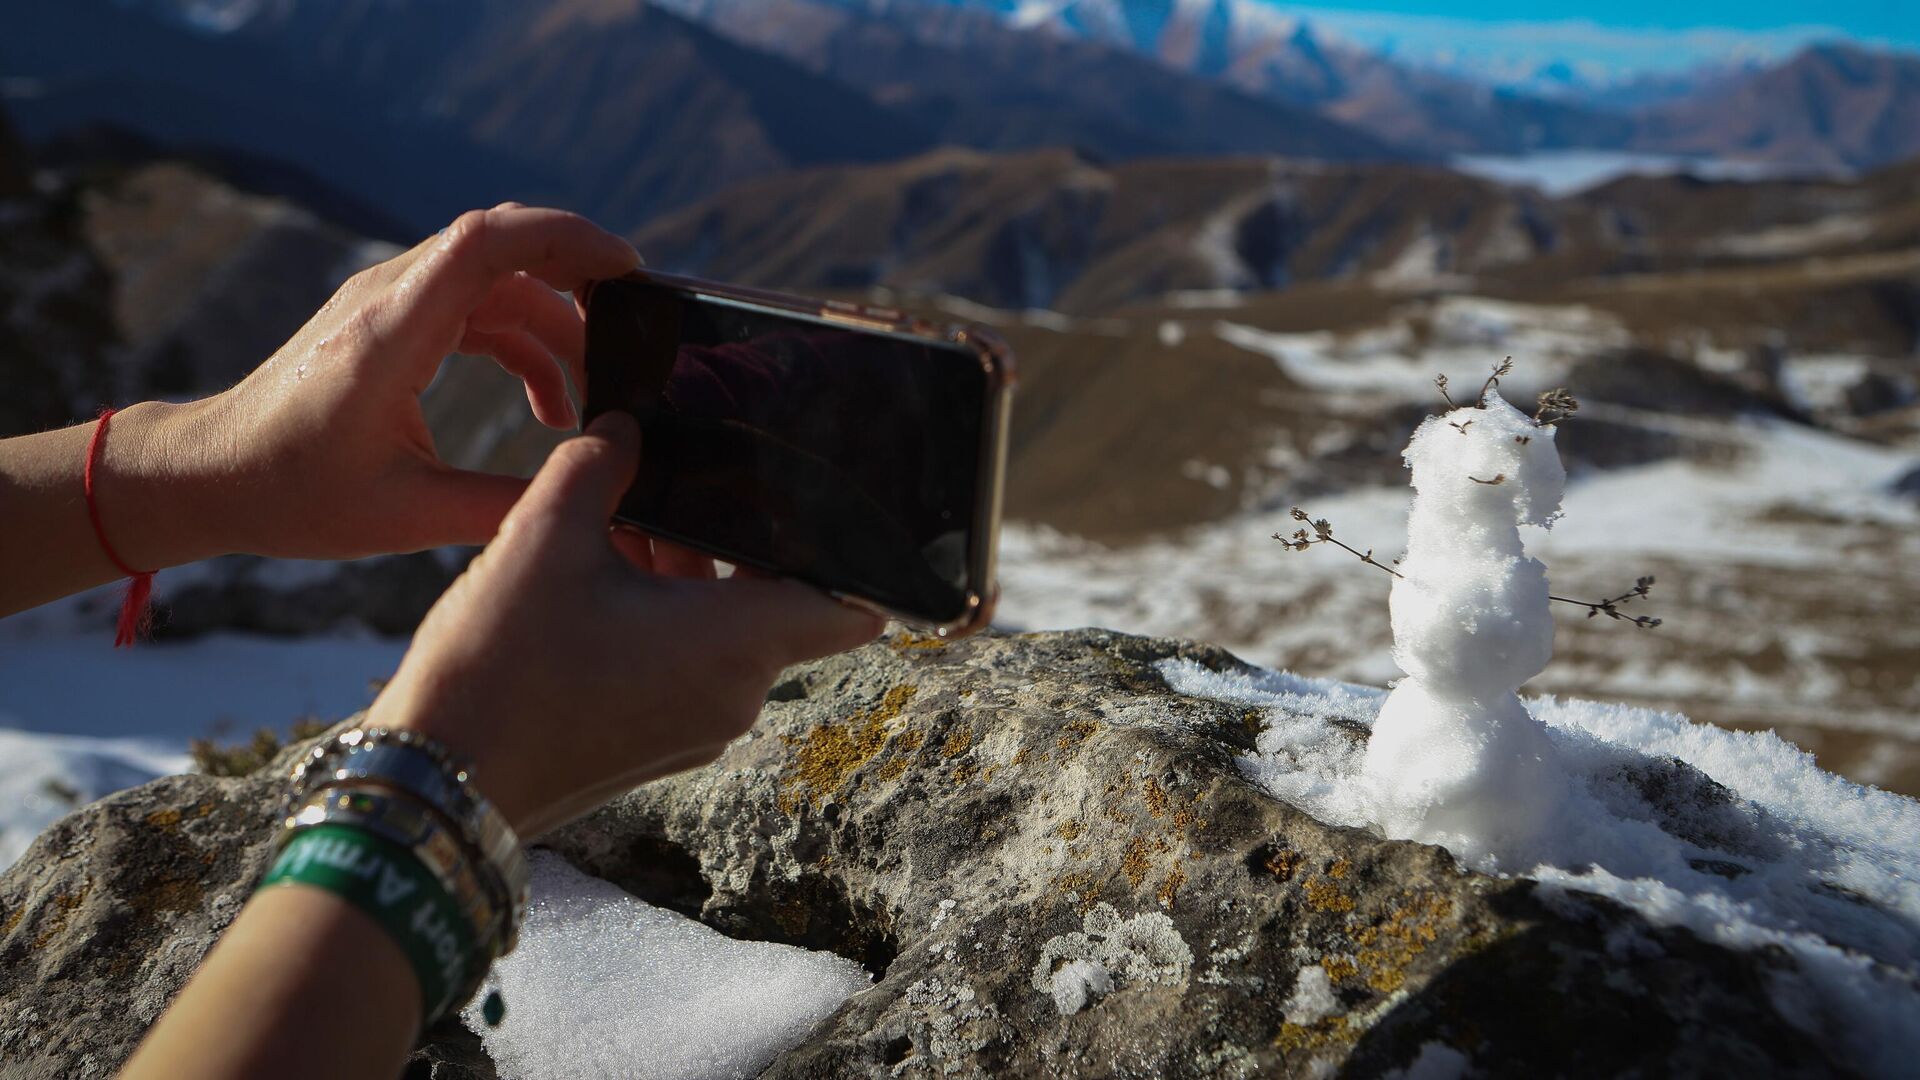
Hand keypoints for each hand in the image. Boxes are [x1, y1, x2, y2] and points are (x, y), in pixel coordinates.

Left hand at [145, 204, 639, 565]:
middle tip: (636, 330)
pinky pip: (477, 304)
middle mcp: (389, 297)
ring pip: (498, 278)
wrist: (211, 475)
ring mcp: (388, 301)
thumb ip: (507, 504)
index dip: (568, 238)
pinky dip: (523, 341)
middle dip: (581, 276)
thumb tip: (596, 496)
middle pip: (506, 243)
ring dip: (555, 324)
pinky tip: (547, 404)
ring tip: (592, 396)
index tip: (630, 270)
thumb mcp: (408, 515)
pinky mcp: (391, 319)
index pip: (489, 241)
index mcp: (392, 333)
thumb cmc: (295, 494)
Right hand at [362, 411, 885, 836]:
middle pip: (776, 607)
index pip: (851, 609)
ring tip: (622, 534)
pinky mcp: (656, 750)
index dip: (859, 560)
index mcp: (735, 645)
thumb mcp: (543, 537)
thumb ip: (598, 466)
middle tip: (678, 498)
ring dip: (689, 584)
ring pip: (726, 639)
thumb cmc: (499, 667)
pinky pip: (689, 673)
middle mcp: (734, 698)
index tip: (830, 513)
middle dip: (733, 549)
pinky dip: (664, 627)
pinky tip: (599, 587)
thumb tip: (625, 429)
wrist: (438, 784)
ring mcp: (696, 732)